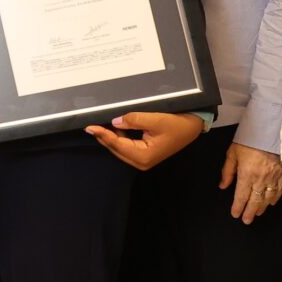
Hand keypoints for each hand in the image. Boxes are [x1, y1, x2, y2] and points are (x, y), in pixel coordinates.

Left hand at [84, 110, 204, 171]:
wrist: (192, 127)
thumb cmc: (176, 124)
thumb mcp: (155, 119)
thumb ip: (133, 120)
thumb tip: (114, 122)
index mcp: (143, 156)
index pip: (117, 144)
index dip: (102, 135)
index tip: (89, 127)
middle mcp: (141, 161)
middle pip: (116, 149)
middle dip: (103, 137)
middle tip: (90, 125)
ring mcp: (142, 159)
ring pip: (119, 148)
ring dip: (110, 138)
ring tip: (98, 125)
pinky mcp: (144, 154)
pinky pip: (126, 146)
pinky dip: (118, 138)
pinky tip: (112, 129)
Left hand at [219, 142, 281, 224]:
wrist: (270, 131)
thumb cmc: (249, 140)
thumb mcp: (232, 154)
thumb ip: (227, 171)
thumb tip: (223, 185)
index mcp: (247, 174)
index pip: (241, 195)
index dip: (238, 207)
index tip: (235, 214)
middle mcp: (261, 178)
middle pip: (255, 200)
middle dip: (250, 212)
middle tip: (246, 220)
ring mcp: (274, 176)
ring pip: (268, 197)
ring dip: (262, 207)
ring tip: (257, 213)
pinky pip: (280, 189)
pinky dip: (276, 197)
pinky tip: (272, 203)